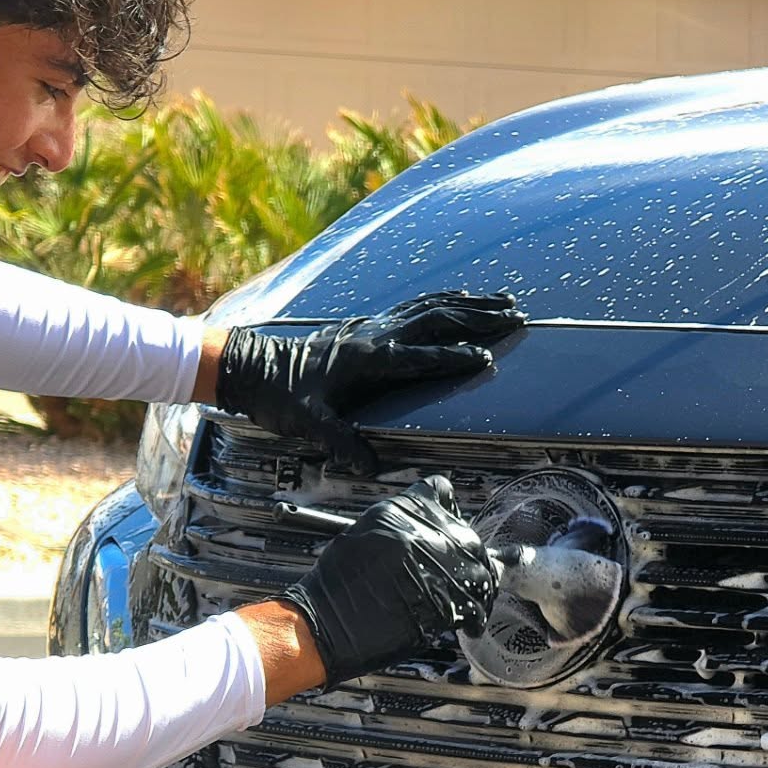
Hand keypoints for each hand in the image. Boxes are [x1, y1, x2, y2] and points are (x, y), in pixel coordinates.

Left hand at [215, 290, 522, 475]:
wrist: (250, 365)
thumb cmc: (278, 397)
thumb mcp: (307, 423)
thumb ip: (340, 442)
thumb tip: (370, 468)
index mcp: (367, 360)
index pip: (420, 357)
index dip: (453, 357)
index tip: (487, 358)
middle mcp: (375, 336)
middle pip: (436, 320)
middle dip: (478, 318)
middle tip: (516, 317)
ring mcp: (372, 327)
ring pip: (429, 307)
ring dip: (468, 303)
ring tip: (503, 299)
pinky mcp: (367, 326)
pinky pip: (414, 308)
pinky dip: (442, 301)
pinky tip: (459, 299)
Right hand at [279, 476, 498, 685]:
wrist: (325, 623)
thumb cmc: (336, 586)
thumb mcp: (363, 533)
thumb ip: (400, 525)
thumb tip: (427, 530)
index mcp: (400, 511)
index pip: (442, 492)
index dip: (448, 513)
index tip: (450, 529)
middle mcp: (423, 533)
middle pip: (468, 536)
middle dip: (466, 556)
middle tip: (459, 574)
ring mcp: (438, 567)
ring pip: (480, 571)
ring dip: (476, 587)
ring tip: (464, 601)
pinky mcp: (446, 603)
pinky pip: (476, 607)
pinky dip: (472, 617)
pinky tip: (463, 622)